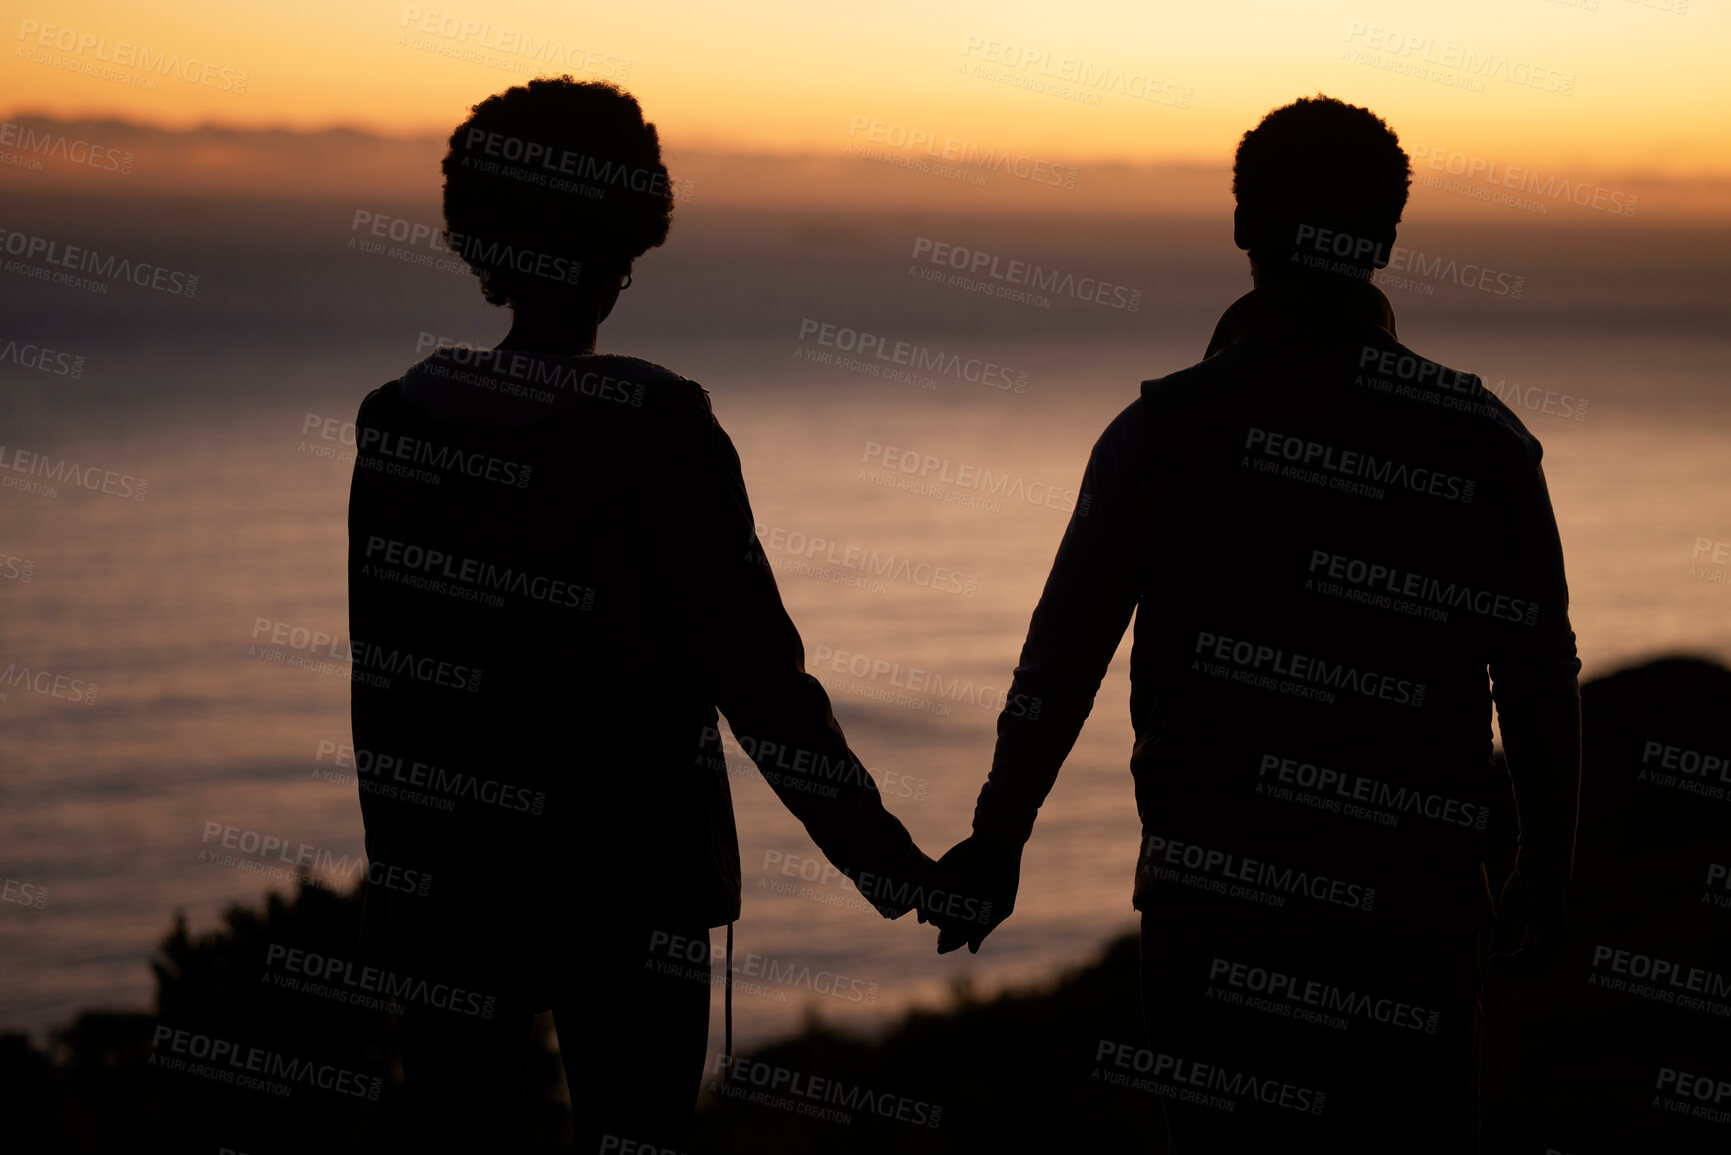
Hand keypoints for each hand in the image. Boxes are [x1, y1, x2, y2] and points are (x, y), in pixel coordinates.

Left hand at [926, 835, 1021, 954]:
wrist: (994, 847)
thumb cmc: (1002, 878)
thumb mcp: (1000, 907)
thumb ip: (983, 928)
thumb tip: (971, 950)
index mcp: (973, 914)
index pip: (957, 936)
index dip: (949, 943)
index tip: (942, 947)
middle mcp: (959, 904)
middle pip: (944, 926)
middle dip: (939, 933)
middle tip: (936, 938)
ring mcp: (947, 891)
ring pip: (933, 910)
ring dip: (931, 918)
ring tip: (933, 920)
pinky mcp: (937, 876)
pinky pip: (925, 893)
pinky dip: (922, 902)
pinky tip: (922, 909)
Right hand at [1490, 863, 1567, 976]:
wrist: (1535, 870)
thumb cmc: (1521, 886)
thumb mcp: (1506, 915)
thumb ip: (1500, 935)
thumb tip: (1492, 954)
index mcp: (1537, 930)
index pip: (1524, 956)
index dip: (1507, 961)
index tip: (1491, 957)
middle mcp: (1547, 938)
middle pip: (1529, 966)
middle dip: (1509, 968)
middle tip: (1493, 960)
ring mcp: (1553, 940)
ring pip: (1535, 970)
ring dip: (1513, 970)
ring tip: (1496, 959)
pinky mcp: (1554, 939)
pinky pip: (1539, 966)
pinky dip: (1520, 967)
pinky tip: (1503, 957)